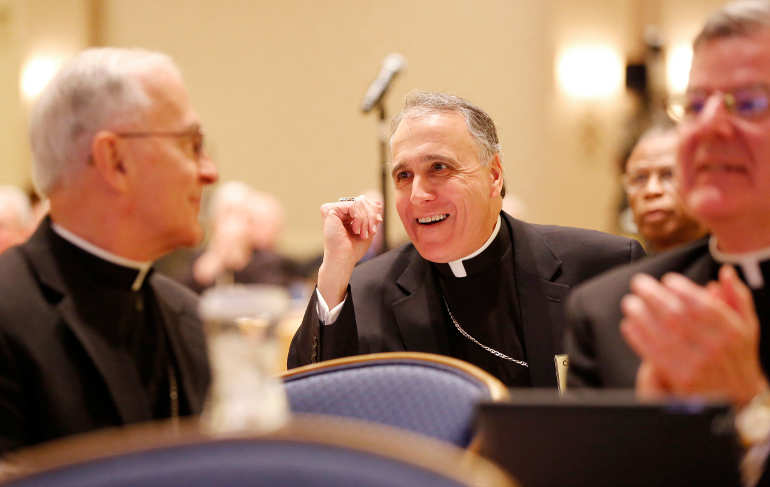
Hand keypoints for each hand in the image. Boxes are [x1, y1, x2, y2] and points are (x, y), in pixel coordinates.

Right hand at [317, 196, 382, 306]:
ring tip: (363, 234)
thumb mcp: (367, 229)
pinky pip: (353, 205)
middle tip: (372, 230)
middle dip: (371, 215)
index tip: (378, 221)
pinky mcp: (329, 210)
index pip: (362, 202)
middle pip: (361, 201)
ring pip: (358, 202)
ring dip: (366, 219)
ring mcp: (331, 210)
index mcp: (343, 215)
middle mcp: (336, 211)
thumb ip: (371, 216)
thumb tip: (378, 204)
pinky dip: (359, 218)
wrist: (343, 259)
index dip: (373, 210)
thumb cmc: (353, 249)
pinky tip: (355, 230)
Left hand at [621, 265, 767, 406]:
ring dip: (641, 315)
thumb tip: (725, 272)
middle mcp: (715, 348)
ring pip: (663, 334)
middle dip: (654, 296)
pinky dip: (639, 338)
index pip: (704, 305)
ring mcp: (698, 365)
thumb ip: (737, 298)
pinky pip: (655, 355)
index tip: (667, 279)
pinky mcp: (681, 380)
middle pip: (678, 316)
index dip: (683, 289)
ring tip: (630, 302)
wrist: (739, 398)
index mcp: (732, 331)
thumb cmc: (738, 356)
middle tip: (639, 284)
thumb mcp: (747, 326)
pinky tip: (629, 325)